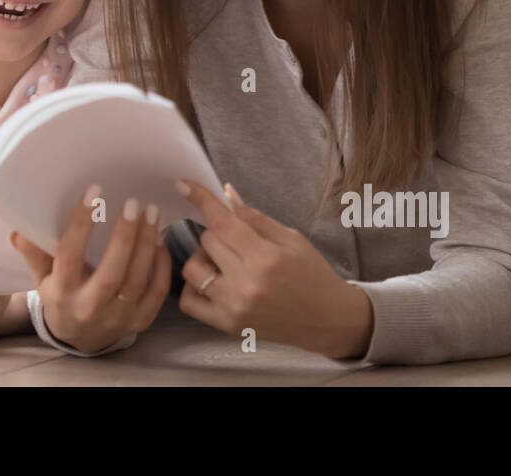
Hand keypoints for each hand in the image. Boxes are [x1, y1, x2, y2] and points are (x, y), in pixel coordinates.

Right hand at [10, 185, 170, 353]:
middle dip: (124, 236)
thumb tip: (19, 231)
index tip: (94, 192)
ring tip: (151, 213)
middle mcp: (91, 307)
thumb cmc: (62, 298)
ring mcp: (119, 317)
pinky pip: (157, 290)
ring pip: (138, 280)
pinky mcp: (141, 320)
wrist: (83, 340)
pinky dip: (161, 264)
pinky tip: (160, 239)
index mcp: (63, 292)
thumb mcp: (43, 279)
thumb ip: (35, 254)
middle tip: (133, 203)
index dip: (81, 224)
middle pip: (111, 272)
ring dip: (146, 244)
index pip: (70, 255)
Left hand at [175, 180, 373, 358]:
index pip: (222, 223)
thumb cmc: (312, 273)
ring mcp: (233, 307)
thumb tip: (225, 194)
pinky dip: (193, 286)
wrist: (327, 319)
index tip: (183, 185)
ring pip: (192, 269)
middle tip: (235, 238)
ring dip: (203, 257)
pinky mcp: (226, 325)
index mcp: (265, 257)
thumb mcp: (290, 238)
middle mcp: (245, 283)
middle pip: (207, 241)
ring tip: (223, 260)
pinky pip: (188, 301)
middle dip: (217, 232)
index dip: (200, 199)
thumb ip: (254, 217)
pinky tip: (211, 280)